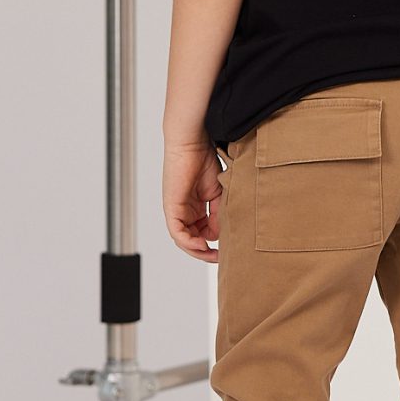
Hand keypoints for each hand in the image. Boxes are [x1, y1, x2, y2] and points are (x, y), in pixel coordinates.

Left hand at [163, 137, 224, 262]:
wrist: (192, 143)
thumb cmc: (204, 159)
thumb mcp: (218, 191)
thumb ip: (219, 212)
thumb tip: (219, 233)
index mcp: (194, 207)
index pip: (202, 232)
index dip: (215, 242)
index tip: (228, 246)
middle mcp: (183, 211)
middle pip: (193, 239)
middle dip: (206, 252)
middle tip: (220, 258)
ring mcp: (176, 210)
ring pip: (184, 240)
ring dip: (197, 250)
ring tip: (212, 254)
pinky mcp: (171, 208)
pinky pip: (177, 232)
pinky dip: (189, 242)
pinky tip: (202, 245)